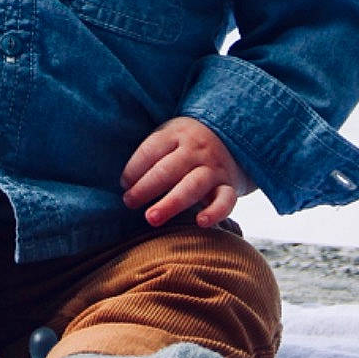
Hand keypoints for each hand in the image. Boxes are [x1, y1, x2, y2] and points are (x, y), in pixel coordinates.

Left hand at [120, 116, 254, 228]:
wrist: (234, 136)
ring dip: (171, 203)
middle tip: (129, 202)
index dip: (134, 168)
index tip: (124, 185)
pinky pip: (225, 200)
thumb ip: (150, 155)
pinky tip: (201, 222)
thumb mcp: (170, 136)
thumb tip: (124, 184)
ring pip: (192, 186)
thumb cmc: (188, 143)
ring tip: (152, 218)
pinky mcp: (229, 186)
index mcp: (176, 135)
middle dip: (146, 187)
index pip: (151, 150)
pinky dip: (215, 212)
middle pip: (168, 169)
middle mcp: (196, 150)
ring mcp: (213, 168)